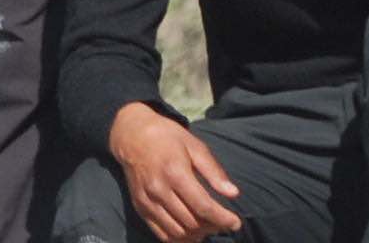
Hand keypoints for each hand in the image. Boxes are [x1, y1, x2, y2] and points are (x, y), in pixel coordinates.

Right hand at [107, 103, 243, 241]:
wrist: (132, 135)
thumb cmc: (167, 137)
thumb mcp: (194, 146)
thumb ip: (213, 171)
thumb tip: (233, 194)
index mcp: (175, 172)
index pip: (203, 206)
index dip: (223, 219)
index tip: (236, 222)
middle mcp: (159, 190)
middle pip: (192, 222)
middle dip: (212, 227)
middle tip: (222, 221)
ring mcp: (148, 201)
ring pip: (178, 232)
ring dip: (197, 235)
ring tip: (208, 226)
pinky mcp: (140, 207)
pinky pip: (162, 234)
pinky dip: (179, 238)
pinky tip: (190, 231)